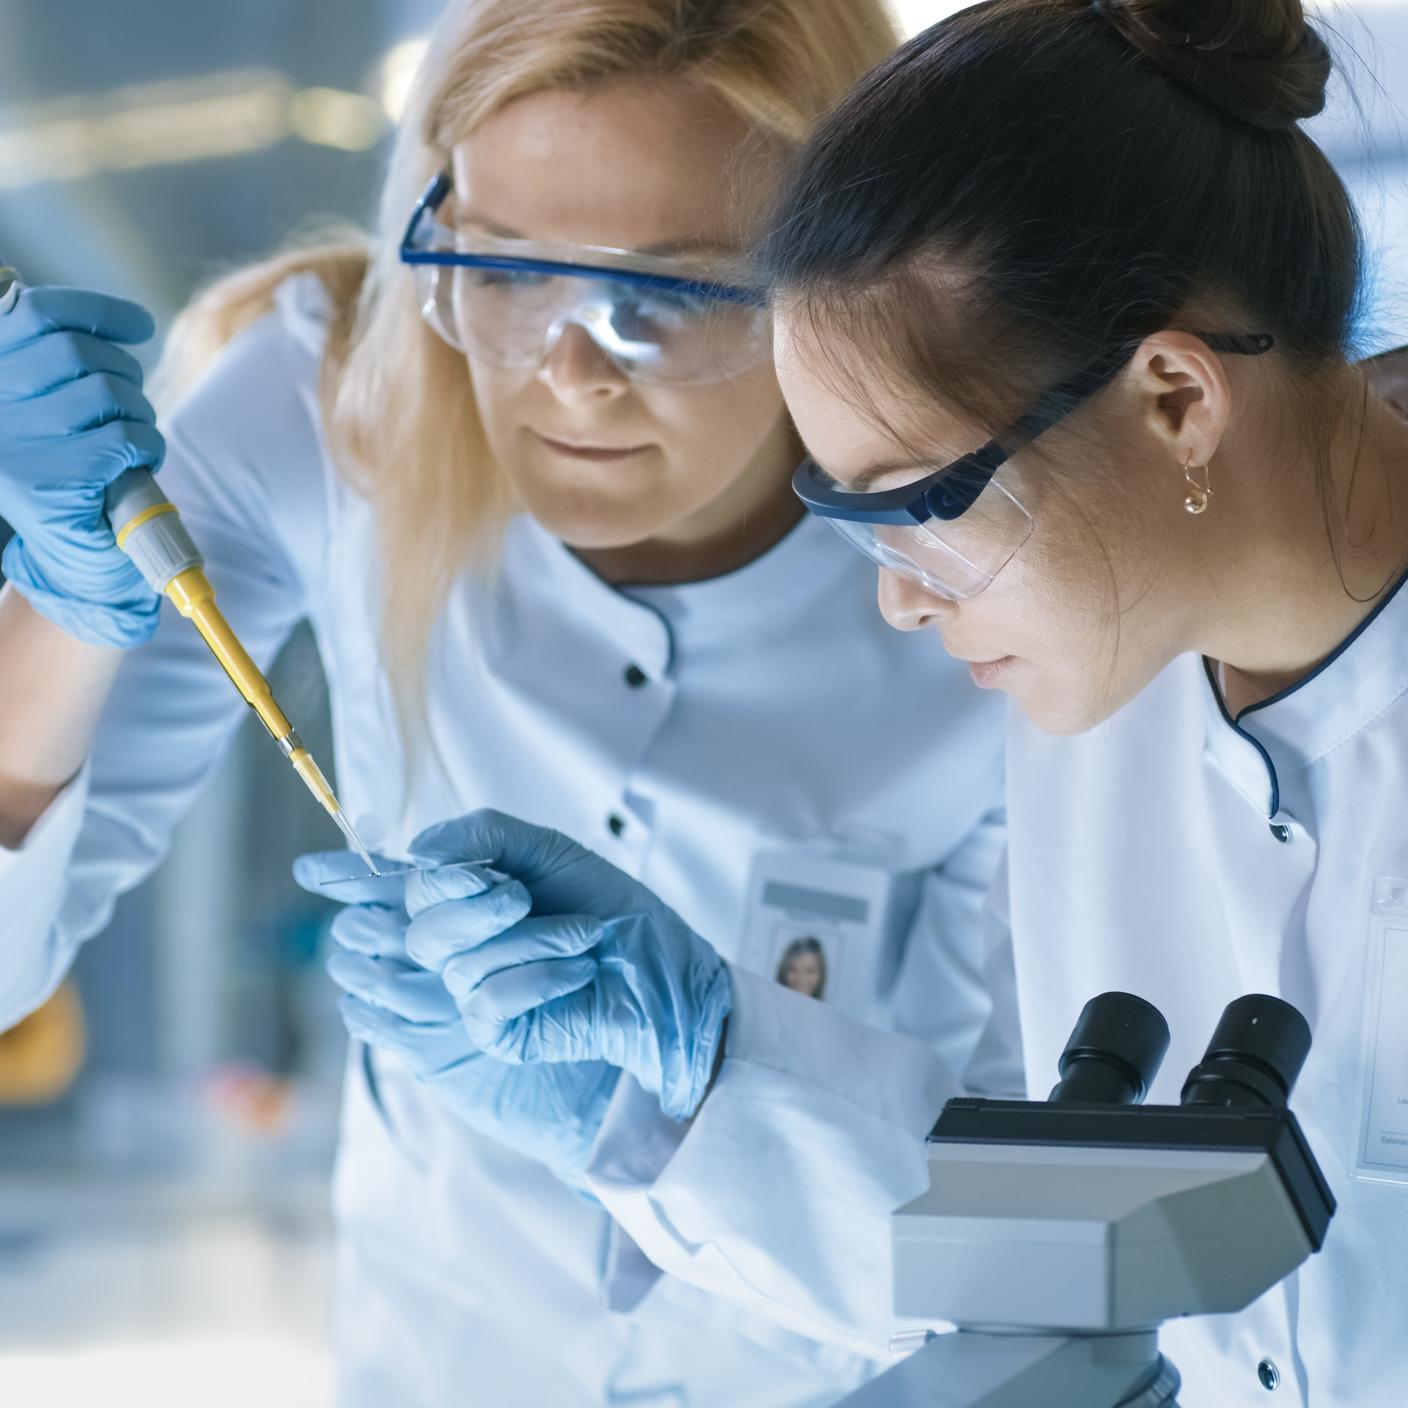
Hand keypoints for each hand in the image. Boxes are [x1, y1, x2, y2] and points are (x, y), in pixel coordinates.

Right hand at [0, 285, 165, 647]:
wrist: (77, 564)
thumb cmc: (75, 479)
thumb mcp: (60, 410)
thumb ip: (70, 364)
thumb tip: (131, 322)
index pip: (38, 314)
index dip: (97, 312)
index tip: (138, 325)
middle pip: (79, 352)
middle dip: (125, 377)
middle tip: (129, 413)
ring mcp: (14, 443)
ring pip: (109, 394)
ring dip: (139, 418)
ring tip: (127, 448)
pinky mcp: (50, 480)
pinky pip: (125, 439)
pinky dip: (146, 450)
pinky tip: (134, 469)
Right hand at [292, 851, 618, 1181]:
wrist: (667, 974)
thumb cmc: (613, 911)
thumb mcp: (550, 852)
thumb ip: (482, 836)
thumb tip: (417, 852)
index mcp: (463, 897)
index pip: (388, 885)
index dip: (349, 876)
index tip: (310, 869)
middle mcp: (455, 944)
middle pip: (412, 918)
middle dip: (466, 898)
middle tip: (516, 893)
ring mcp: (466, 991)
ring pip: (452, 956)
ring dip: (526, 936)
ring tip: (581, 933)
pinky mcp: (490, 1033)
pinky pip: (488, 994)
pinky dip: (542, 973)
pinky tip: (578, 970)